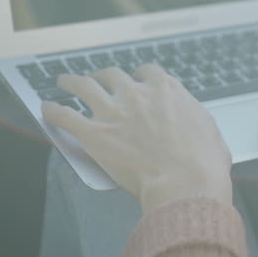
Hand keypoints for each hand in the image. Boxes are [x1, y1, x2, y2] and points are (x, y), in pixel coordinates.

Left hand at [42, 64, 232, 211]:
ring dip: (71, 81)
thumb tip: (197, 126)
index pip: (147, 72)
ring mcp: (113, 111)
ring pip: (84, 86)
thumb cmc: (204, 164)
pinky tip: (46, 108)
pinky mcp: (94, 133)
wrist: (185, 183)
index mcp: (166, 90)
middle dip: (103, 76)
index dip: (139, 77)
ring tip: (63, 80)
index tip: (135, 81)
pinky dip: (53, 110)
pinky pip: (65, 115)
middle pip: (112, 75)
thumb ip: (196, 120)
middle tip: (97, 79)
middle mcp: (136, 94)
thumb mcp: (211, 133)